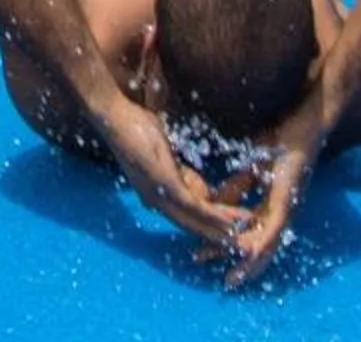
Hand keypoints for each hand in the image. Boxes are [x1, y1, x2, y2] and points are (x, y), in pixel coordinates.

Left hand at [102, 101, 250, 256]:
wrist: (114, 118)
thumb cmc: (137, 131)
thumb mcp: (167, 159)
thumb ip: (184, 177)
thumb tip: (204, 193)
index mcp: (157, 196)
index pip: (188, 218)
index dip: (211, 228)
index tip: (235, 232)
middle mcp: (156, 201)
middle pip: (193, 225)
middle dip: (220, 235)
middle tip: (245, 243)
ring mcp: (159, 194)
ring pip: (195, 220)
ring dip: (221, 230)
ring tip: (243, 237)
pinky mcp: (164, 183)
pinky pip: (192, 205)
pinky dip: (212, 216)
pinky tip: (228, 223)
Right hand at [214, 100, 326, 285]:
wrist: (307, 120)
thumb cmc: (284, 136)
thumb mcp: (252, 163)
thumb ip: (238, 184)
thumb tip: (217, 201)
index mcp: (272, 204)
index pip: (247, 232)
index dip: (226, 246)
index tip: (202, 256)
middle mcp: (282, 211)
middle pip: (259, 245)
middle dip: (238, 264)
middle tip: (221, 282)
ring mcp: (286, 207)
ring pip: (267, 244)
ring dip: (249, 262)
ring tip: (232, 278)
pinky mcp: (287, 199)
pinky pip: (273, 226)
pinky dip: (261, 242)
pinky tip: (247, 253)